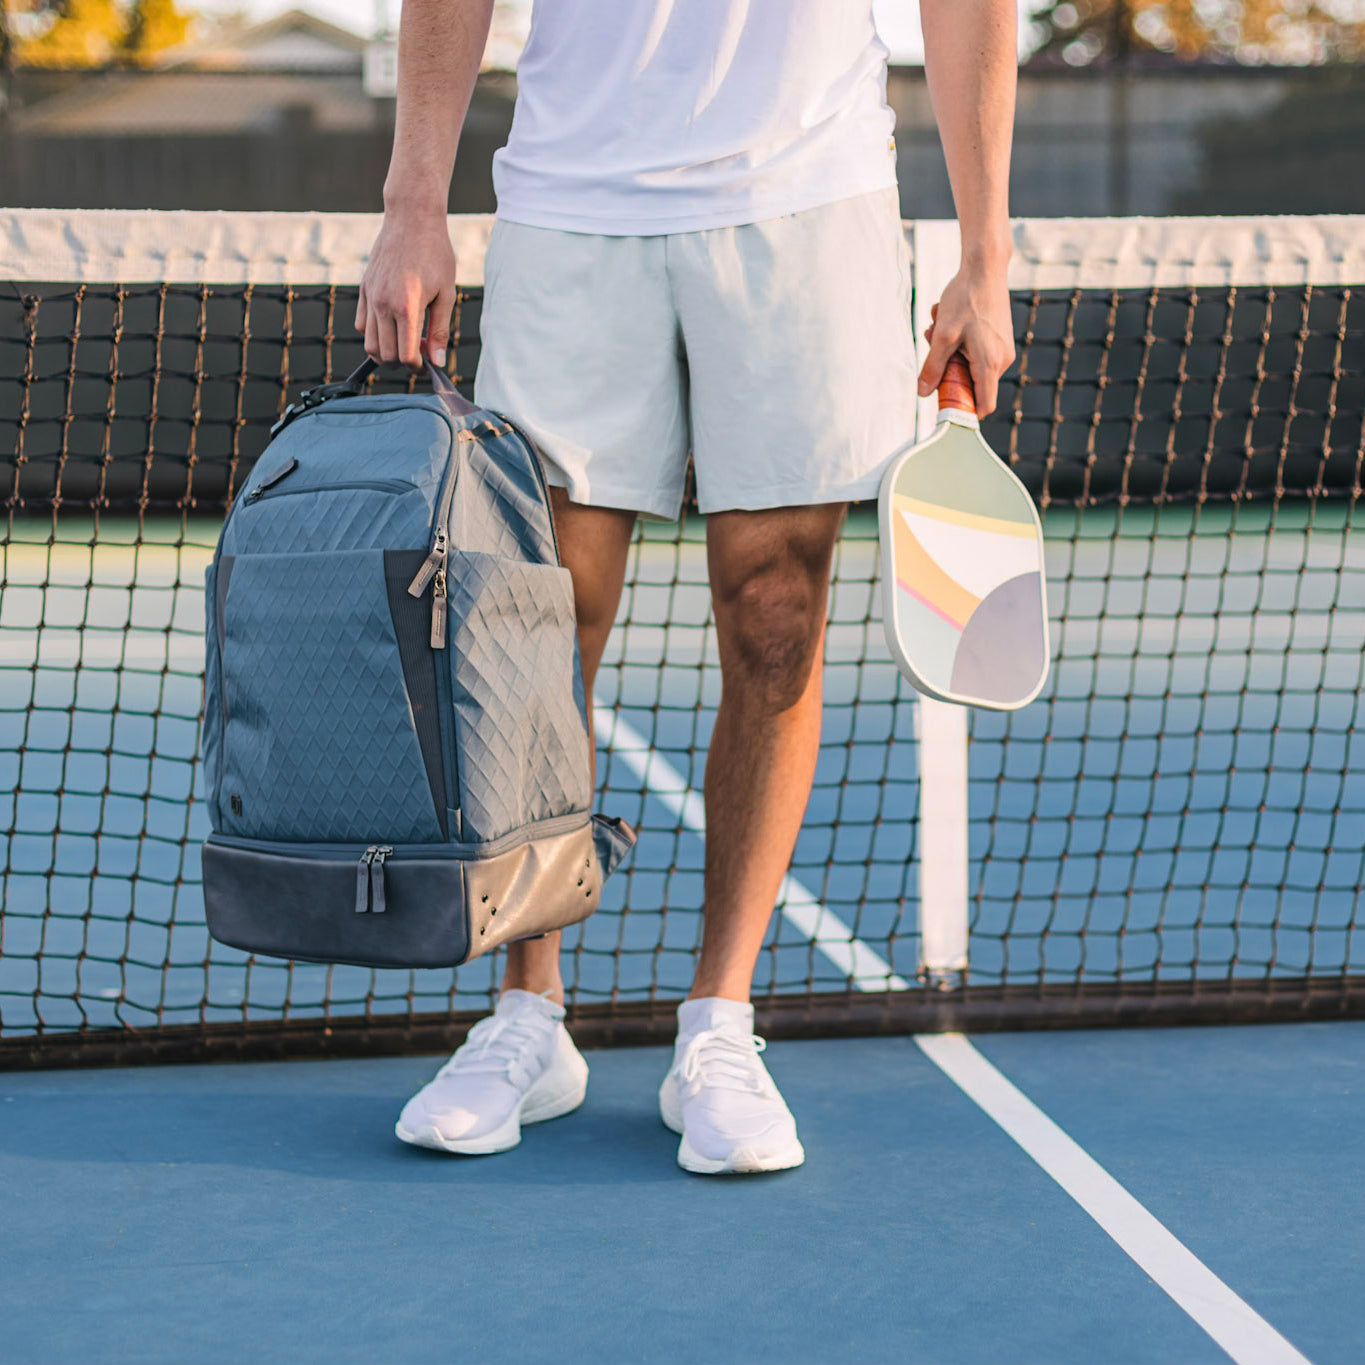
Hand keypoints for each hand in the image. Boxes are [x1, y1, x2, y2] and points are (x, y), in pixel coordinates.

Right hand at [356, 203, 457, 368]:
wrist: (412, 219)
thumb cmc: (435, 254)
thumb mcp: (447, 294)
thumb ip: (440, 330)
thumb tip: (436, 361)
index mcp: (406, 307)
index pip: (405, 356)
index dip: (418, 367)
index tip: (427, 363)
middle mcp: (383, 304)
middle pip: (386, 356)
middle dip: (403, 363)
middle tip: (420, 352)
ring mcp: (370, 297)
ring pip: (370, 344)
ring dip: (387, 353)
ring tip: (406, 342)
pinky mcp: (364, 289)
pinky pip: (362, 325)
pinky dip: (374, 335)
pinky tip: (392, 326)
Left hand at [916, 266, 1014, 417]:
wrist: (985, 268)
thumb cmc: (965, 299)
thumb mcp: (942, 336)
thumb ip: (933, 367)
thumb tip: (923, 393)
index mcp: (990, 364)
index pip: (984, 405)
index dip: (965, 411)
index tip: (946, 405)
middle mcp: (1002, 360)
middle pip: (972, 384)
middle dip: (949, 369)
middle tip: (934, 344)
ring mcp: (1002, 348)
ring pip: (970, 365)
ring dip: (951, 351)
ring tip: (940, 325)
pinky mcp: (999, 338)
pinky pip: (975, 351)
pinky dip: (959, 341)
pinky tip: (951, 319)